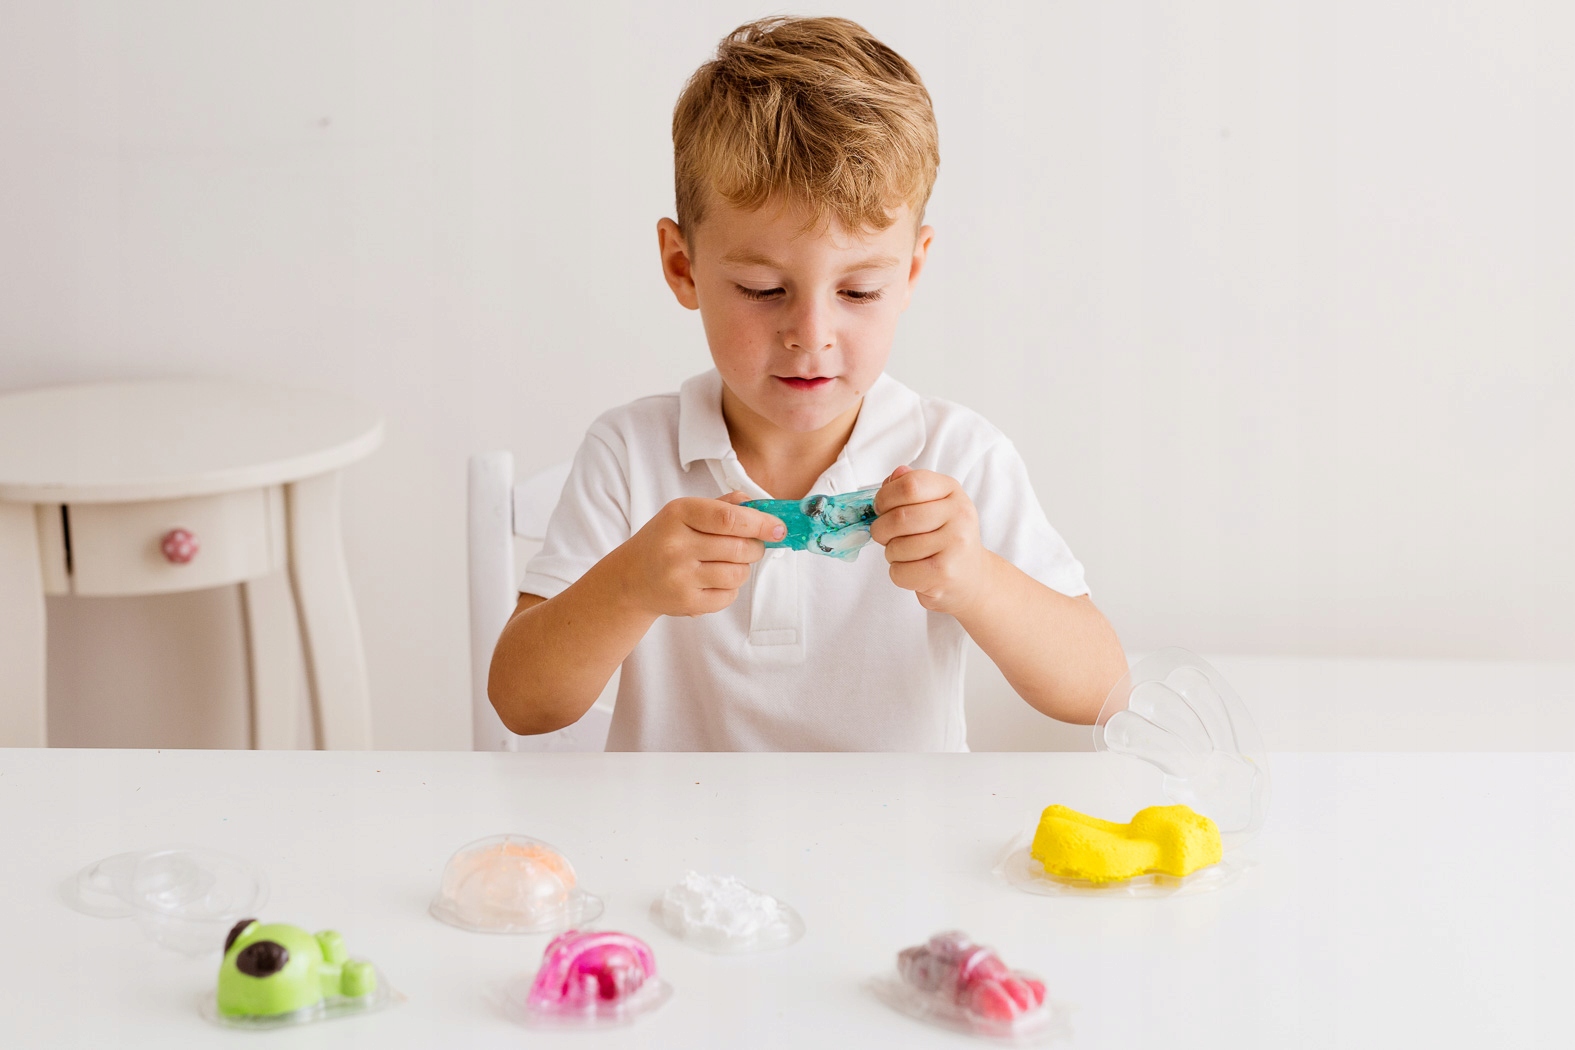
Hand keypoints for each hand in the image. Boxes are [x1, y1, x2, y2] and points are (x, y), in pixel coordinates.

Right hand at [615, 492, 784, 617]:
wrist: (630, 578)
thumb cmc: (666, 540)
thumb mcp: (685, 514)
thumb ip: (723, 506)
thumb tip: (761, 505)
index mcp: (678, 514)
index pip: (729, 518)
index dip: (760, 523)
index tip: (779, 528)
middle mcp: (676, 545)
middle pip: (740, 547)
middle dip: (756, 547)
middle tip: (753, 546)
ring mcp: (680, 576)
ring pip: (738, 573)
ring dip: (743, 569)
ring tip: (727, 563)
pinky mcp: (685, 602)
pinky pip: (728, 596)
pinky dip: (730, 588)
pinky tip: (713, 581)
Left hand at [871, 465, 988, 615]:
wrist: (973, 576)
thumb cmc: (945, 538)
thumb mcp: (934, 504)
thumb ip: (910, 488)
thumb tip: (894, 476)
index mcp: (951, 490)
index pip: (910, 485)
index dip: (885, 497)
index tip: (881, 508)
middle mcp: (958, 514)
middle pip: (899, 517)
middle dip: (881, 529)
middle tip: (884, 535)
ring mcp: (955, 543)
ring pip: (896, 547)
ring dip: (891, 554)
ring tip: (907, 554)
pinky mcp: (945, 572)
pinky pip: (900, 571)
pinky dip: (898, 573)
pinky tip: (914, 570)